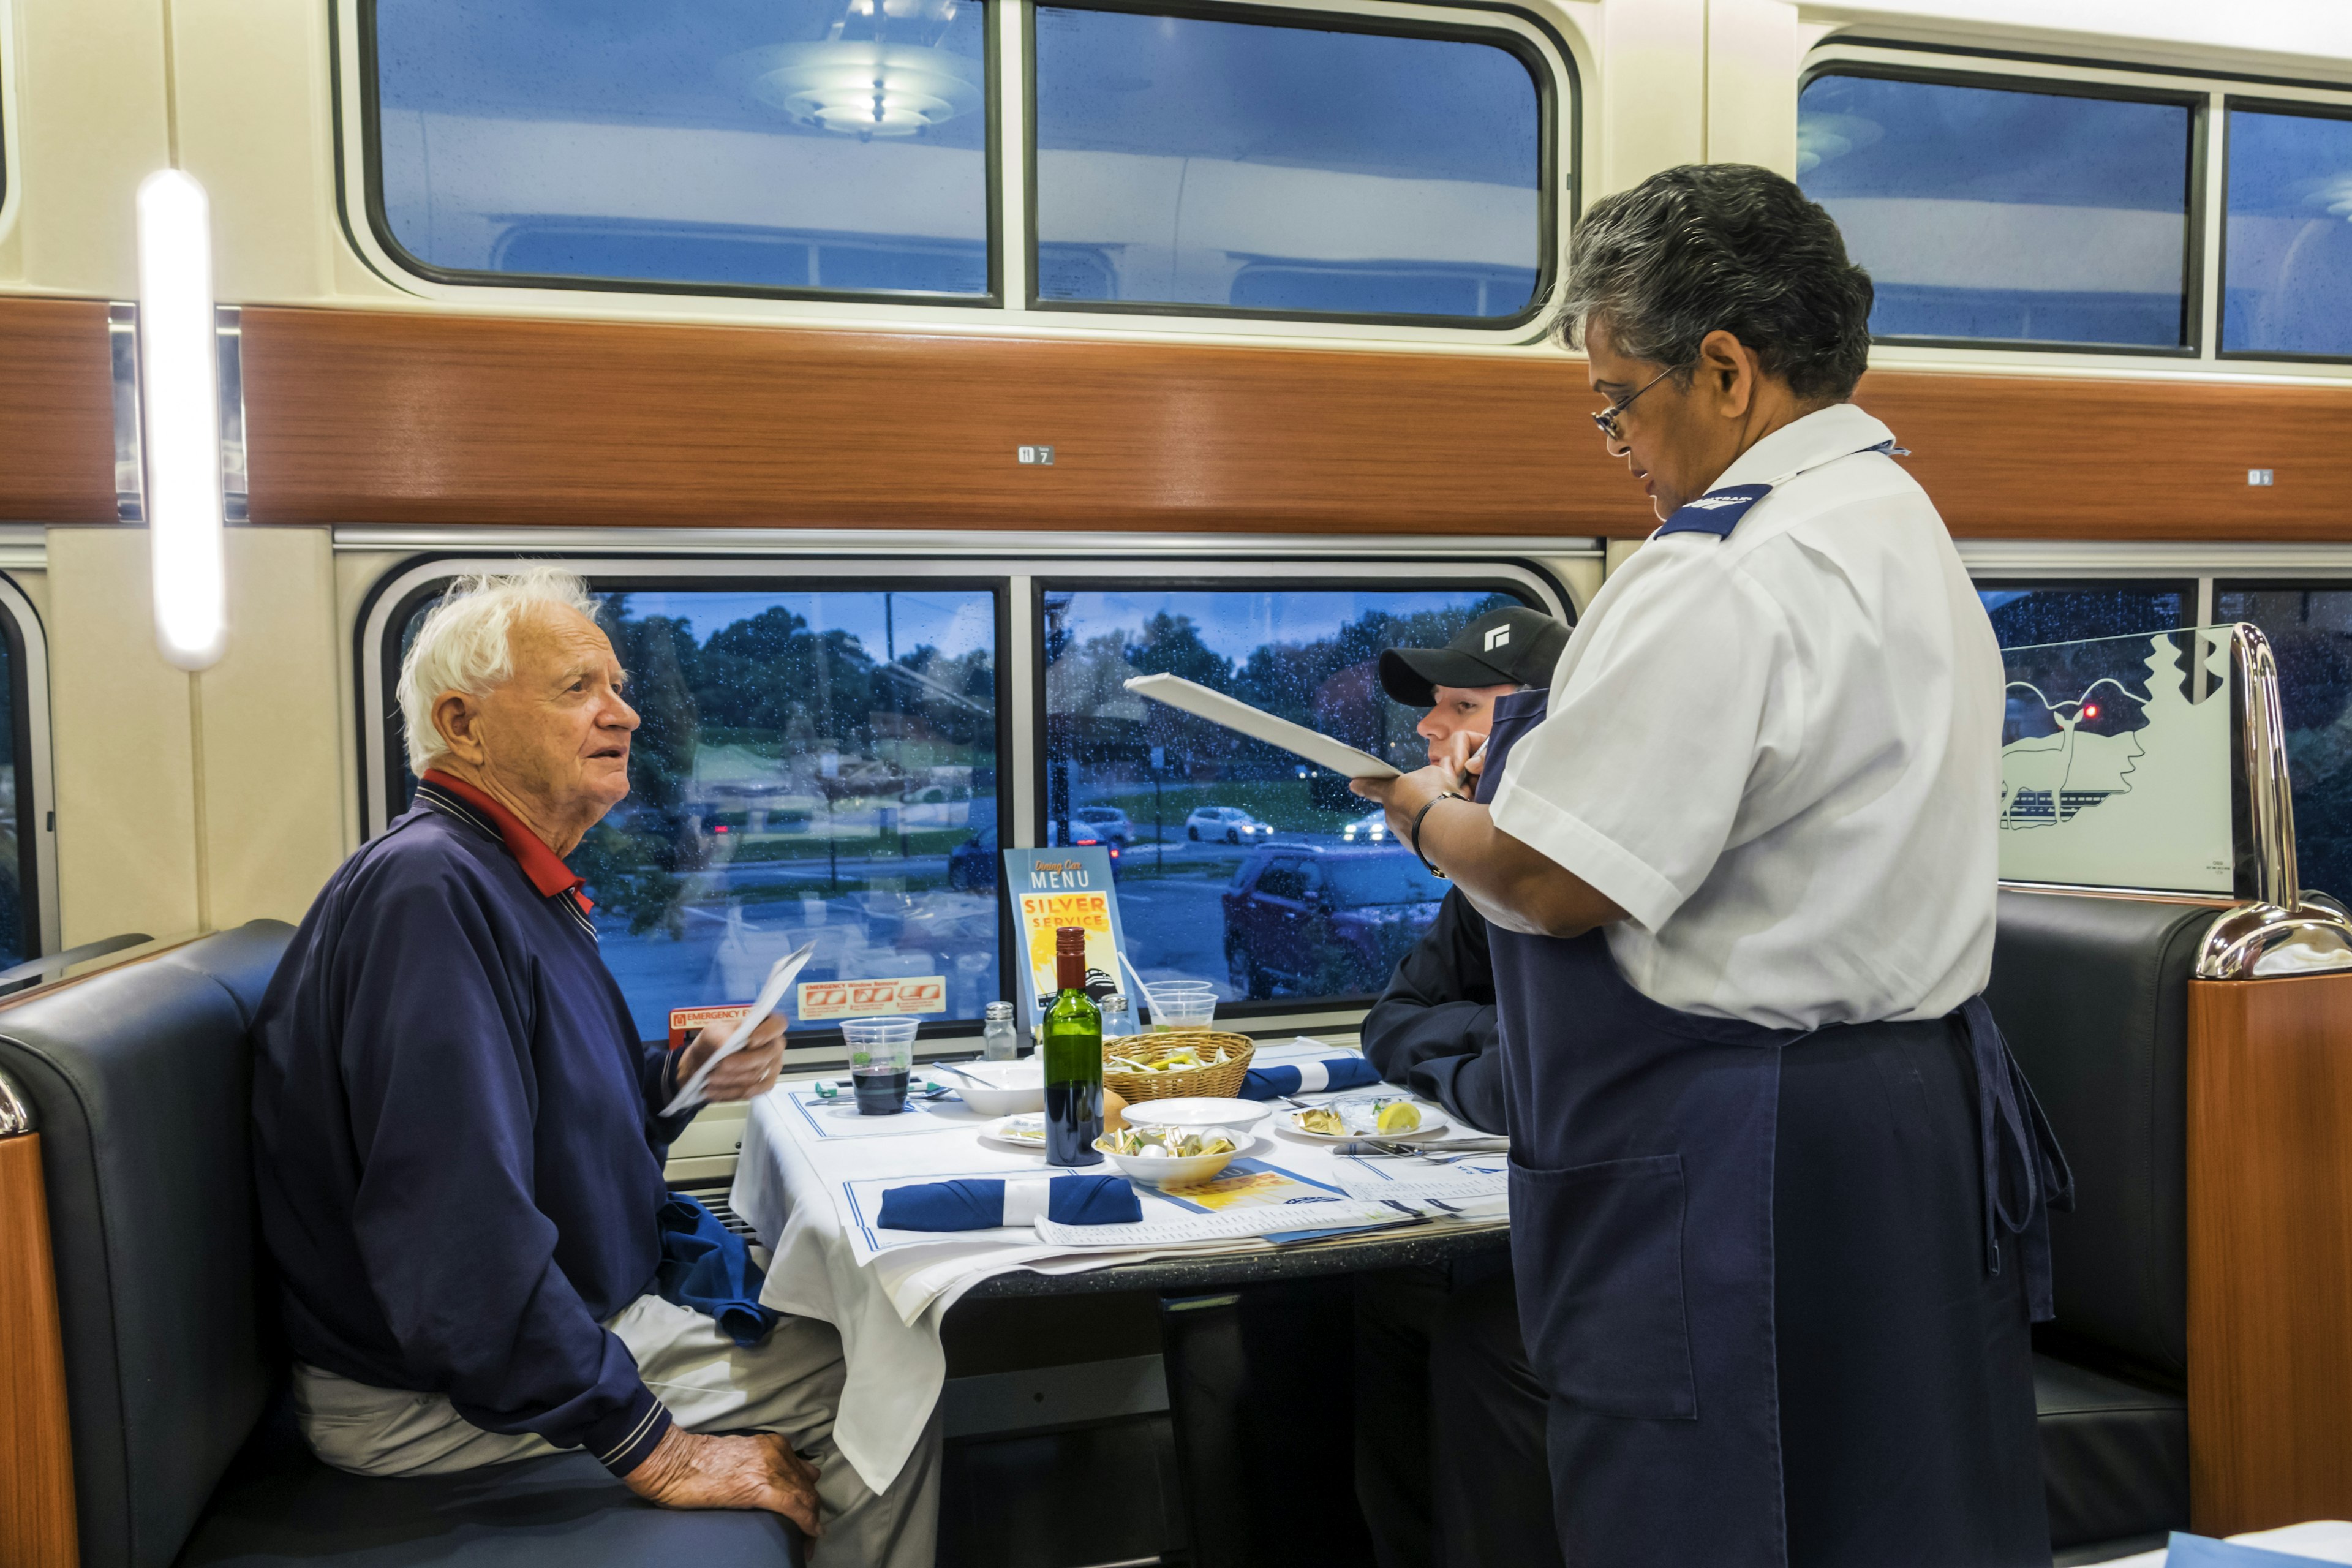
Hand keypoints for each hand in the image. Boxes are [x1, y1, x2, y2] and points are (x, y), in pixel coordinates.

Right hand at [624, 1426, 822, 1533]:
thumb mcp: (741, 1457)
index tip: (808, 1517)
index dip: (808, 1498)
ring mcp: (771, 1470)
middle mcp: (778, 1454)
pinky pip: (794, 1508)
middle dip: (811, 1512)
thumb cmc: (698, 1463)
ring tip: (807, 1543)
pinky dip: (806, 1524)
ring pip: (805, 1499)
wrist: (676, 1462)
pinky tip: (811, 1535)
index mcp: (773, 1446)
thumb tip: (773, 1486)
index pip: (803, 1475)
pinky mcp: (761, 1488)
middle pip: (807, 1488)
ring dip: (810, 1523)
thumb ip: (761, 1466)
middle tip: (809, 1535)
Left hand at [675, 1012, 786, 1103]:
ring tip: (712, 1079)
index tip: (750, 1040)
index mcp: (765, 1024)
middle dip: (742, 1062)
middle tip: (721, 1065)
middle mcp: (774, 1045)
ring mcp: (773, 1066)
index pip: (778, 1024)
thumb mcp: (711, 1033)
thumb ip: (720, 1035)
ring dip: (732, 1078)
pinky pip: (752, 1091)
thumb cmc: (714, 1044)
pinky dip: (731, 1091)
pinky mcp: (766, 1084)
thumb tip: (728, 1042)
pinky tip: (715, 1090)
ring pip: (757, 1075)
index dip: (767, 1032)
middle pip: (767, 1054)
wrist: (706, 1064)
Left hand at [1350, 761, 1462, 845]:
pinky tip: (1442, 827)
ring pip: (1410, 823)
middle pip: (1398, 806)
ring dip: (1421, 819)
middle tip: (1431, 798)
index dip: (1363, 785)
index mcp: (1390, 792)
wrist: (1444, 827)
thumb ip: (1428, 775)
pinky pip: (1419, 836)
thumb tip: (1436, 771)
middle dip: (1411, 803)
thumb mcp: (1434, 774)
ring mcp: (1400, 833)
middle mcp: (1390, 815)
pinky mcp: (1413, 848)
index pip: (1372, 787)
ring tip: (1441, 814)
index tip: (1353, 784)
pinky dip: (1428, 832)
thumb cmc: (1437, 794)